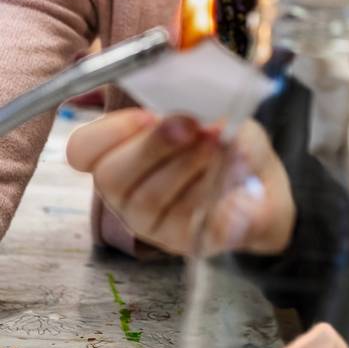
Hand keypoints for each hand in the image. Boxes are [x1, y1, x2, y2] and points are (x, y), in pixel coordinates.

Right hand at [66, 108, 295, 256]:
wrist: (265, 186)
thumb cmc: (227, 144)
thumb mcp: (211, 113)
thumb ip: (192, 105)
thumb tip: (188, 105)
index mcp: (123, 156)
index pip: (83, 150)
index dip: (110, 130)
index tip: (148, 114)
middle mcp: (128, 194)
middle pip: (112, 176)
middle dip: (154, 144)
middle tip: (192, 125)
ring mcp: (153, 224)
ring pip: (148, 198)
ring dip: (186, 163)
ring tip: (217, 143)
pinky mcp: (186, 243)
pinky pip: (187, 220)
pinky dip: (212, 189)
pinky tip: (231, 172)